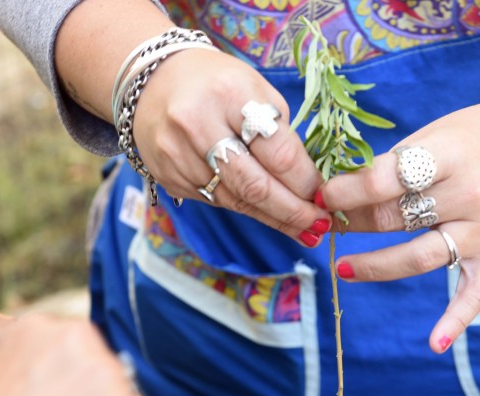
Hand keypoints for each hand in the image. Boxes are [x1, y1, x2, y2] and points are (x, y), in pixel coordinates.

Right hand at [134, 48, 332, 245]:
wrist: (154, 81)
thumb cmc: (218, 84)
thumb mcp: (256, 91)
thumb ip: (280, 135)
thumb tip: (310, 185)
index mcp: (229, 94)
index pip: (276, 151)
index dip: (304, 180)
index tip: (325, 195)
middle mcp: (197, 125)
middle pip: (254, 185)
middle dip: (292, 211)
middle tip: (320, 225)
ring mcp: (177, 156)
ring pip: (236, 201)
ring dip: (275, 219)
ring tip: (306, 232)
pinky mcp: (168, 177)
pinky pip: (218, 201)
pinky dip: (248, 211)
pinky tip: (272, 218)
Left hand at [319, 98, 479, 352]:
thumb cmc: (472, 136)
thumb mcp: (432, 136)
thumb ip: (392, 166)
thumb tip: (336, 196)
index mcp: (452, 155)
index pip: (388, 179)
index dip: (347, 190)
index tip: (323, 195)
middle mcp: (471, 196)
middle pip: (397, 219)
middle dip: (353, 221)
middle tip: (326, 223)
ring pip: (419, 258)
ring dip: (375, 266)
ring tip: (342, 268)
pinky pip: (474, 294)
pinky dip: (456, 320)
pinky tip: (435, 343)